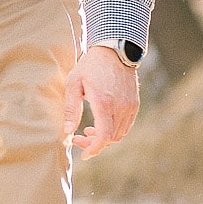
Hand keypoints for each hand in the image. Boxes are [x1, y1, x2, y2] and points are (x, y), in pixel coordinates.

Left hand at [61, 45, 139, 159]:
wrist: (114, 50)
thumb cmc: (90, 66)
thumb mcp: (74, 83)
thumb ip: (71, 108)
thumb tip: (67, 132)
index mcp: (104, 103)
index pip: (104, 137)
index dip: (94, 149)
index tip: (83, 154)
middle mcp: (121, 107)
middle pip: (111, 139)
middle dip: (95, 144)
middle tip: (81, 138)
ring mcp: (130, 106)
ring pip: (119, 134)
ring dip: (105, 138)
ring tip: (90, 130)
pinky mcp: (134, 104)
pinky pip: (126, 126)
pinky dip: (114, 131)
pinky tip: (102, 123)